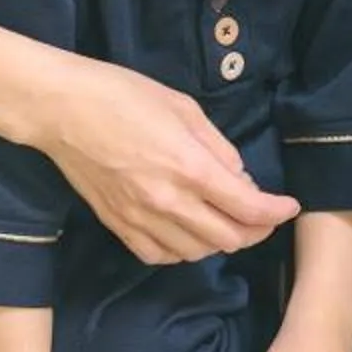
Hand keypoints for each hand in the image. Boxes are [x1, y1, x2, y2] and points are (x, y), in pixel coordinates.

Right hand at [36, 59, 299, 263]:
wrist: (61, 110)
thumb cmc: (122, 96)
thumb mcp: (184, 108)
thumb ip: (217, 147)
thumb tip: (240, 178)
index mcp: (189, 167)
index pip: (248, 207)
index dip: (277, 212)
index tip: (290, 207)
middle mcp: (168, 201)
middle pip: (228, 238)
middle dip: (256, 231)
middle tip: (264, 217)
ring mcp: (140, 218)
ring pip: (196, 252)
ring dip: (220, 241)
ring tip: (226, 222)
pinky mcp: (117, 225)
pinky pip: (159, 255)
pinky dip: (182, 250)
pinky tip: (188, 233)